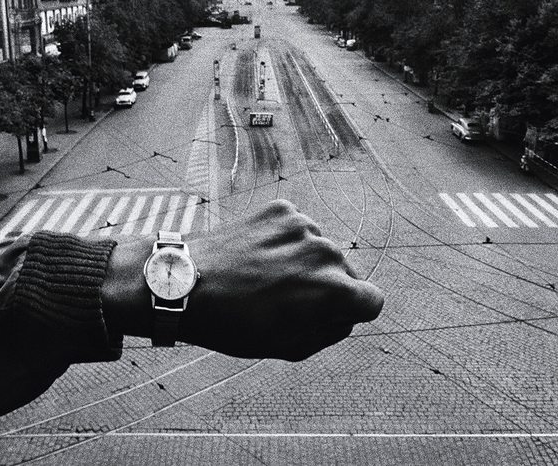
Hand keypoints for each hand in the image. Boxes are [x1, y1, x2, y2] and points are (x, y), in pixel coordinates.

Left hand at [104, 200, 383, 360]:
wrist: (185, 283)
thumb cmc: (233, 324)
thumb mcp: (288, 347)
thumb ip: (330, 332)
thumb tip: (345, 314)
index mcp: (334, 290)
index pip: (372, 300)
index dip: (350, 313)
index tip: (326, 315)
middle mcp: (326, 252)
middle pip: (344, 273)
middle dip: (324, 287)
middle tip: (283, 302)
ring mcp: (304, 226)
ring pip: (319, 250)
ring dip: (302, 263)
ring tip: (263, 279)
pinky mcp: (282, 209)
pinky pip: (297, 229)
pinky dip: (283, 242)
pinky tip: (257, 257)